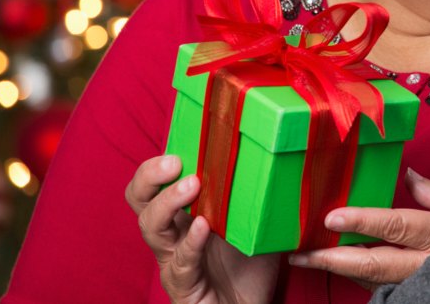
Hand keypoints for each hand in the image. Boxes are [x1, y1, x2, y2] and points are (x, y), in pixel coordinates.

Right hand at [125, 155, 279, 303]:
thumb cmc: (250, 266)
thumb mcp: (258, 219)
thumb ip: (261, 191)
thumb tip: (288, 152)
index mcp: (184, 213)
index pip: (154, 181)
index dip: (158, 161)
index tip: (181, 142)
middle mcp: (172, 234)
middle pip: (140, 199)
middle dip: (150, 176)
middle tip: (175, 161)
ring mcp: (174, 261)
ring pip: (151, 228)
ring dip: (168, 203)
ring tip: (192, 185)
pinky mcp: (184, 286)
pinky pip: (180, 264)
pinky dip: (190, 243)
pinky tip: (202, 227)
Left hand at [288, 168, 429, 289]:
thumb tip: (409, 175)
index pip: (394, 226)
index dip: (361, 222)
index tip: (332, 217)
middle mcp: (429, 264)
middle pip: (373, 264)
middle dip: (333, 260)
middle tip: (302, 253)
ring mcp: (425, 283)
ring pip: (375, 280)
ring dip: (343, 270)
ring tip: (311, 258)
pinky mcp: (424, 293)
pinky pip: (387, 288)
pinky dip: (364, 278)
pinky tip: (344, 269)